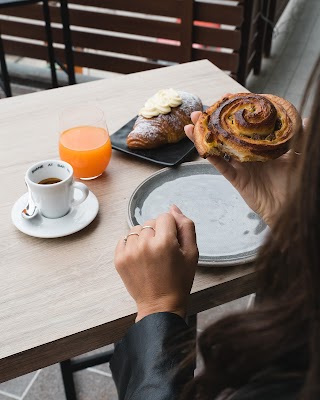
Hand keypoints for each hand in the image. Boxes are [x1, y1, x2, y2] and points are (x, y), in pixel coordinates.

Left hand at [114, 205, 197, 321]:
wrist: (160, 305)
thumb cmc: (179, 279)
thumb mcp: (192, 253)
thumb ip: (186, 226)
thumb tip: (173, 207)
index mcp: (164, 242)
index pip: (165, 217)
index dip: (171, 228)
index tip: (173, 243)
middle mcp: (144, 244)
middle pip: (151, 222)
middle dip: (158, 232)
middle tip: (163, 252)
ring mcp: (129, 252)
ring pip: (137, 229)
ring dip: (144, 237)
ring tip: (151, 254)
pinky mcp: (119, 259)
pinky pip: (124, 238)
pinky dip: (132, 244)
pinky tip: (141, 257)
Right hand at [185, 111, 300, 227]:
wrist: (291, 207)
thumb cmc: (296, 182)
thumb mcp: (300, 155)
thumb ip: (300, 137)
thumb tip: (306, 118)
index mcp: (261, 146)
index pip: (245, 126)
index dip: (234, 112)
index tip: (226, 98)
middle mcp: (248, 153)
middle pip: (226, 134)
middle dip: (211, 122)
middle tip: (200, 111)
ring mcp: (240, 166)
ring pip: (218, 148)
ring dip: (203, 135)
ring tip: (191, 123)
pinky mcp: (236, 179)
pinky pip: (221, 166)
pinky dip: (209, 156)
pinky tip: (199, 145)